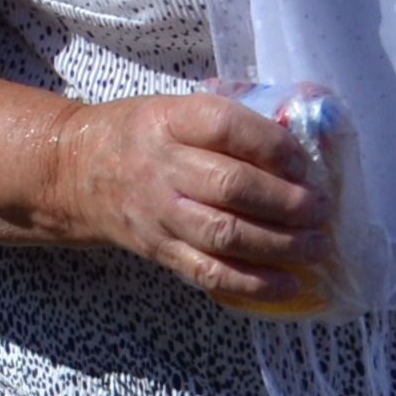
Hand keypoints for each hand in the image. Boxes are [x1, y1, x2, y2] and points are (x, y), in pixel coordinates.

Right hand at [41, 90, 328, 300]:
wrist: (75, 171)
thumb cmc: (140, 136)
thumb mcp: (172, 110)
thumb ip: (227, 127)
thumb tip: (302, 153)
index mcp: (167, 121)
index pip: (225, 126)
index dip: (273, 145)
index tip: (303, 162)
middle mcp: (161, 166)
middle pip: (231, 186)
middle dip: (288, 203)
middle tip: (320, 210)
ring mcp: (159, 212)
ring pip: (226, 234)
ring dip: (282, 245)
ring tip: (316, 246)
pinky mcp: (160, 250)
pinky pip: (211, 273)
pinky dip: (255, 283)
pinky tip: (289, 284)